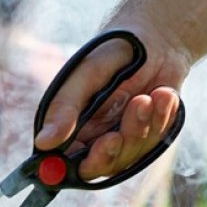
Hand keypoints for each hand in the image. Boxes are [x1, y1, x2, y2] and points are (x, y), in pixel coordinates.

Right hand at [33, 20, 190, 180]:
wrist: (156, 38)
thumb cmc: (112, 50)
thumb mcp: (86, 74)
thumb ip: (65, 108)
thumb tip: (43, 142)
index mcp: (67, 126)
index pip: (61, 161)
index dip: (72, 167)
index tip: (93, 148)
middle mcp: (90, 137)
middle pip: (97, 167)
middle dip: (112, 151)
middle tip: (117, 134)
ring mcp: (119, 139)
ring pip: (129, 156)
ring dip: (141, 128)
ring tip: (148, 97)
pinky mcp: (145, 137)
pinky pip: (154, 143)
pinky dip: (161, 119)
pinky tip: (163, 94)